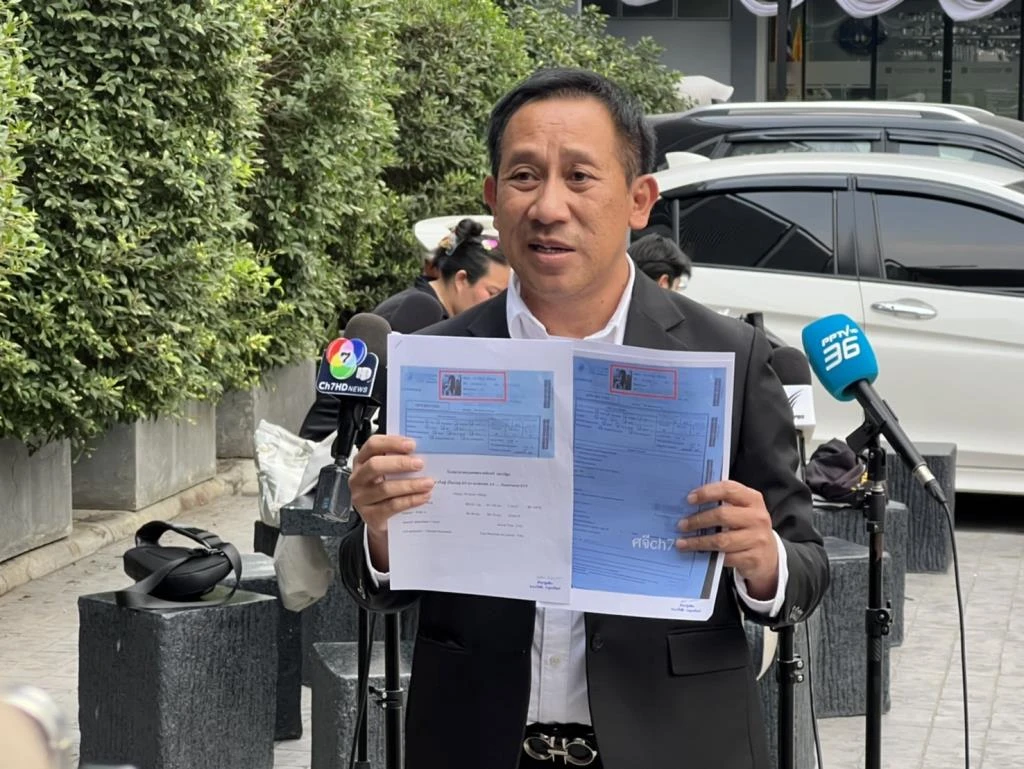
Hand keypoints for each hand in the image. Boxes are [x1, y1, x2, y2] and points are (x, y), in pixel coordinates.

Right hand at [349, 434, 433, 569]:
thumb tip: (422, 453)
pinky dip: (410, 500)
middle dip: (400, 463)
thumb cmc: (388, 491)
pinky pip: (392, 506)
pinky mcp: (370, 515)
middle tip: (420, 464)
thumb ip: (400, 461)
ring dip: (410, 484)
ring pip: (385, 488)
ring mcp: (361, 498)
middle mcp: (358, 478)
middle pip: (375, 465)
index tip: (411, 444)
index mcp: (362, 461)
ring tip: (428, 483)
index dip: (391, 443)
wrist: (384, 521)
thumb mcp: (389, 473)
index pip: (373, 445)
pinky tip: (423, 497)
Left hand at [676, 480, 778, 599]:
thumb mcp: (741, 511)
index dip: (707, 492)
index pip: (729, 489)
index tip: (689, 499)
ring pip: (722, 540)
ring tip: (682, 542)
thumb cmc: (747, 528)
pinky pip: (725, 558)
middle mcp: (758, 517)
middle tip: (681, 525)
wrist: (768, 557)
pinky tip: (697, 554)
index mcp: (753, 499)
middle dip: (698, 520)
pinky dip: (708, 556)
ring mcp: (757, 539)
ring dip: (698, 541)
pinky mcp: (753, 558)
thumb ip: (722, 503)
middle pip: (722, 515)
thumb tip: (689, 502)